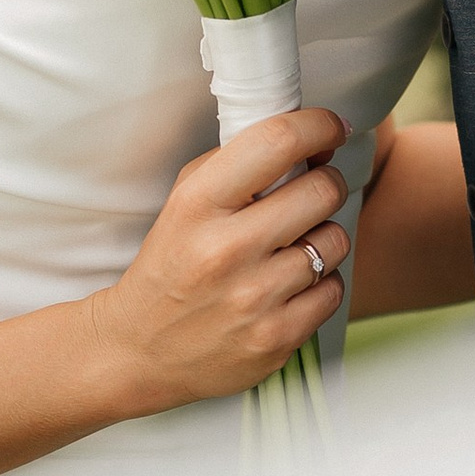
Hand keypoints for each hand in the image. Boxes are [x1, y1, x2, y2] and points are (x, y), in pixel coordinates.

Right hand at [88, 109, 347, 413]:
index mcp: (198, 204)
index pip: (277, 142)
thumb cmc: (170, 266)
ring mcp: (254, 298)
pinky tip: (291, 286)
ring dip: (323, 238)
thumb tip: (308, 141)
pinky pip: (333, 290)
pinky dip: (320, 284)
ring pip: (334, 241)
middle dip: (326, 185)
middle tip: (312, 193)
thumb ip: (236, 165)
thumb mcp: (183, 202)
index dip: (319, 126)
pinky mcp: (276, 339)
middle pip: (323, 190)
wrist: (139, 349)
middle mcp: (226, 249)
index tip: (331, 129)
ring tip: (292, 247)